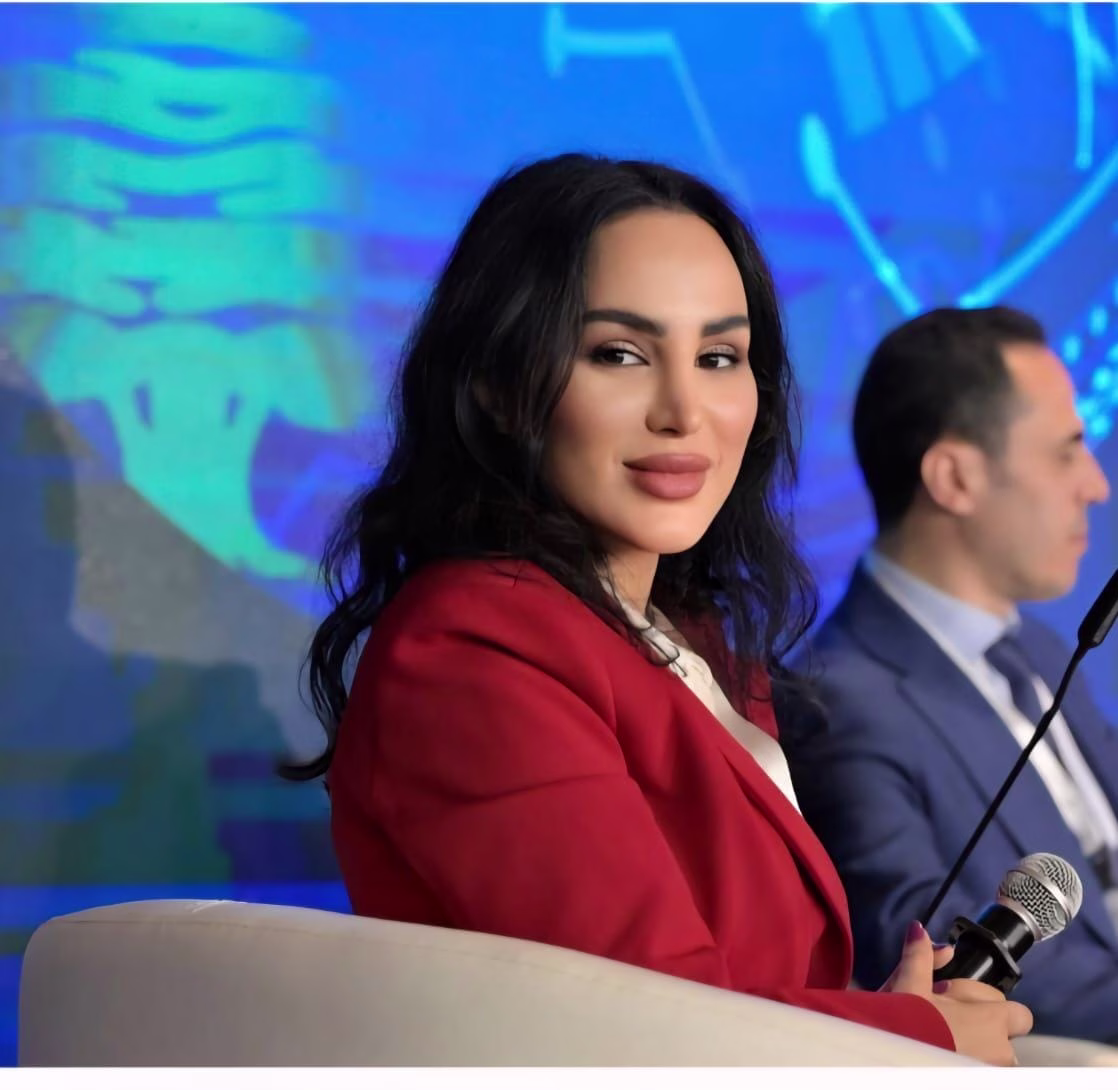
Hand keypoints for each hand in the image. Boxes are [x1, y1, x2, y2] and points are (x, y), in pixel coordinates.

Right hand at [882, 921, 1033, 1065]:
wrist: (887, 1061)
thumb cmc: (902, 1026)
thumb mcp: (908, 984)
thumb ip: (921, 956)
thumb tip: (919, 930)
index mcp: (992, 1021)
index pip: (1018, 1012)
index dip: (987, 1003)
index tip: (957, 1002)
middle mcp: (1001, 1051)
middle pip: (1004, 1033)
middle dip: (979, 1024)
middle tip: (943, 1019)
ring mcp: (991, 1070)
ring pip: (993, 1055)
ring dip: (975, 1045)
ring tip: (941, 1039)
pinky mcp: (977, 1080)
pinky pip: (983, 1066)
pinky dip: (968, 1059)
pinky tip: (942, 1053)